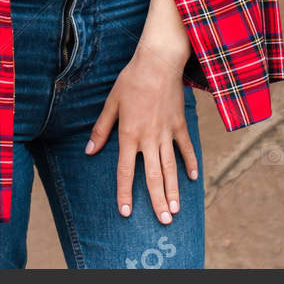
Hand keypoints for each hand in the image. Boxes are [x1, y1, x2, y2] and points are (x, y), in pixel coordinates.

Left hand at [85, 35, 197, 225]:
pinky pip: (185, 148)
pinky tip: (192, 179)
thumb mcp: (111, 103)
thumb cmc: (131, 80)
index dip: (124, 193)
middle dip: (157, 201)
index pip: (125, 171)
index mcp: (129, 135)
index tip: (126, 212)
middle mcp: (149, 139)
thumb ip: (101, 129)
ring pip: (170, 168)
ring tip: (175, 210)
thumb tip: (90, 151)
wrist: (158, 62)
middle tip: (163, 221)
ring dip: (173, 190)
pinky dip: (190, 163)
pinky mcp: (180, 124)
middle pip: (152, 176)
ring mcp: (167, 133)